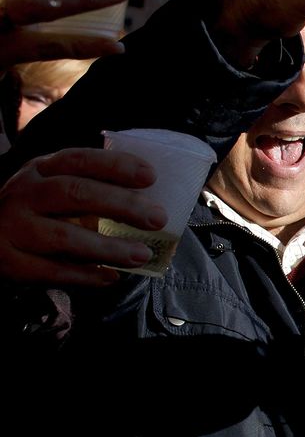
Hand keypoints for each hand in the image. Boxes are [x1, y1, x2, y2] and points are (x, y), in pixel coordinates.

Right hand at [0, 148, 163, 285]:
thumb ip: (90, 188)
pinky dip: (85, 276)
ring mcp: (13, 227)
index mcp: (41, 169)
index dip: (115, 166)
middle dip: (122, 205)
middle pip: (75, 194)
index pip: (79, 159)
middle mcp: (24, 194)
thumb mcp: (53, 186)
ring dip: (109, 248)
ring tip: (142, 255)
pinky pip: (52, 271)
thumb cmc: (35, 209)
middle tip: (158, 218)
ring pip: (64, 237)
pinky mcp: (9, 261)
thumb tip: (150, 202)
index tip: (150, 176)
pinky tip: (110, 277)